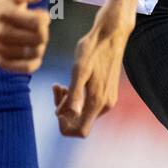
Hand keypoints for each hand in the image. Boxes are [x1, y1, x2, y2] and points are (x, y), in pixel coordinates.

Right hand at [0, 0, 49, 72]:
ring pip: (36, 53)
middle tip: (37, 29)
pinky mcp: (1, 62)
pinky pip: (27, 67)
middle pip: (39, 38)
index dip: (44, 18)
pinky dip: (35, 61)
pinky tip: (32, 53)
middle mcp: (1, 33)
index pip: (38, 22)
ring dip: (40, 46)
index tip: (39, 16)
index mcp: (6, 14)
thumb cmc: (2, 8)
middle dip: (44, 32)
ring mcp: (0, 49)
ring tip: (33, 39)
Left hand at [53, 17, 130, 137]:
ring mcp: (108, 100)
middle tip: (57, 88)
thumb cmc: (93, 49)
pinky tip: (69, 83)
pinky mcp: (107, 93)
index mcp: (97, 102)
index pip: (80, 132)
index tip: (57, 106)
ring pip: (83, 113)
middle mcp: (105, 105)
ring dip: (68, 103)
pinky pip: (88, 104)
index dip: (64, 125)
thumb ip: (74, 95)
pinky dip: (77, 97)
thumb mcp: (79, 70)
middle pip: (79, 122)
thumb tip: (65, 116)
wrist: (111, 35)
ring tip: (60, 84)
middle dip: (64, 110)